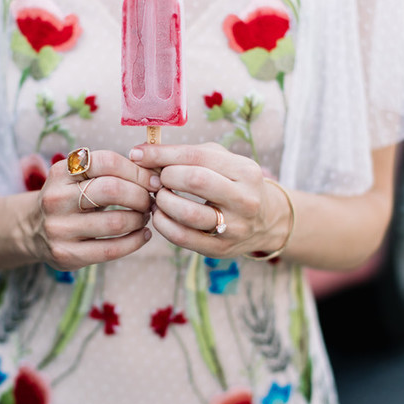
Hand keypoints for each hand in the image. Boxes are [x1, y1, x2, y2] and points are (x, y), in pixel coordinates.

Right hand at [26, 150, 156, 270]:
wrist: (33, 230)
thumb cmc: (70, 199)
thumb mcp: (79, 177)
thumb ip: (111, 171)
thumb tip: (156, 172)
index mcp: (62, 171)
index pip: (107, 162)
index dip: (137, 171)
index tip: (154, 181)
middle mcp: (56, 198)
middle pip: (112, 190)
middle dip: (141, 195)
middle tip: (150, 200)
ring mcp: (59, 228)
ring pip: (115, 222)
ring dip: (140, 219)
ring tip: (144, 216)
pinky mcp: (66, 254)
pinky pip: (112, 249)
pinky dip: (135, 241)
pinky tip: (142, 234)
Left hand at [129, 142, 289, 258]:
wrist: (265, 221)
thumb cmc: (232, 183)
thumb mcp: (220, 161)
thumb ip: (186, 154)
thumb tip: (142, 154)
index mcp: (245, 170)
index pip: (196, 157)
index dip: (162, 154)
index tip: (137, 153)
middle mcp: (244, 199)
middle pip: (193, 180)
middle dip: (165, 177)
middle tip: (156, 179)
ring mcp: (234, 227)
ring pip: (187, 213)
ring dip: (162, 202)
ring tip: (158, 197)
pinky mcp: (220, 249)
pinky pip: (182, 237)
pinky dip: (163, 224)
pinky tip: (160, 215)